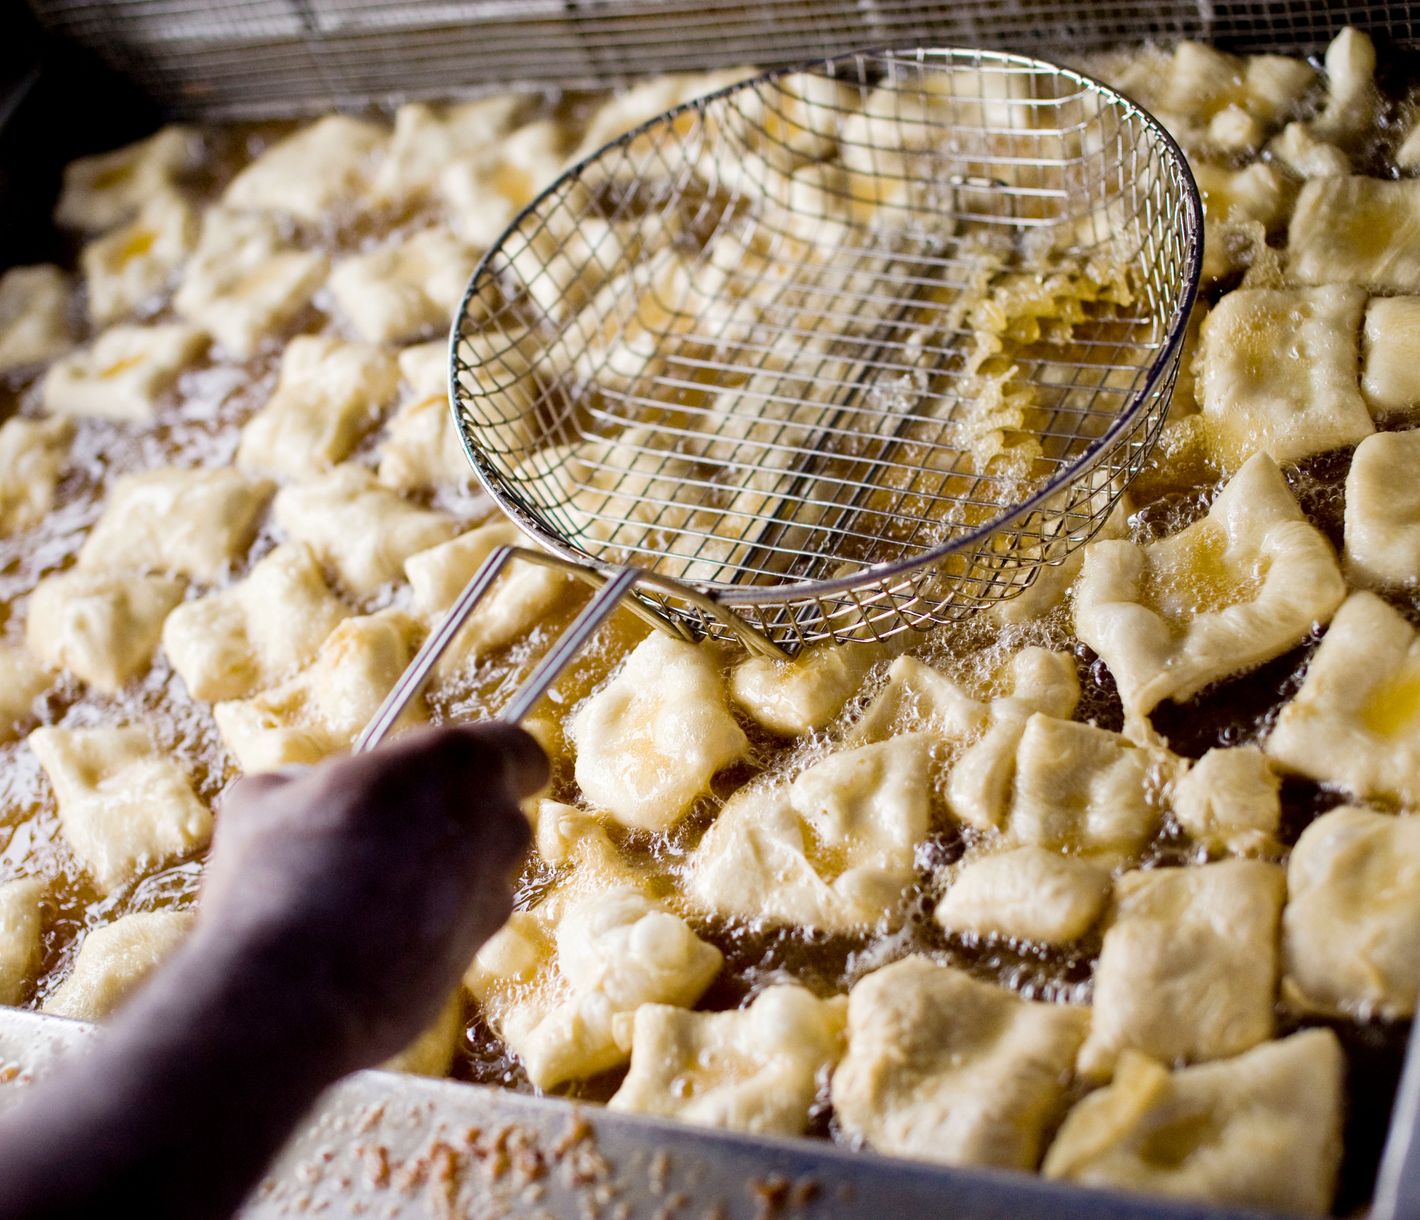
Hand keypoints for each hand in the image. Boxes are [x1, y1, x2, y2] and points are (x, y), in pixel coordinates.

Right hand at [197, 724, 544, 1072]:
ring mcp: (493, 896)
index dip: (486, 760)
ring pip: (480, 872)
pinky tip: (367, 941)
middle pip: (498, 812)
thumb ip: (305, 781)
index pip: (519, 749)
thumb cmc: (279, 874)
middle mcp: (496, 825)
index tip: (442, 771)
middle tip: (385, 830)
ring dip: (440, 876)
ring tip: (364, 894)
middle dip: (455, 818)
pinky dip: (427, 928)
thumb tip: (298, 791)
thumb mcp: (265, 796)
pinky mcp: (477, 957)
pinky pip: (458, 926)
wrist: (291, 996)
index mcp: (460, 762)